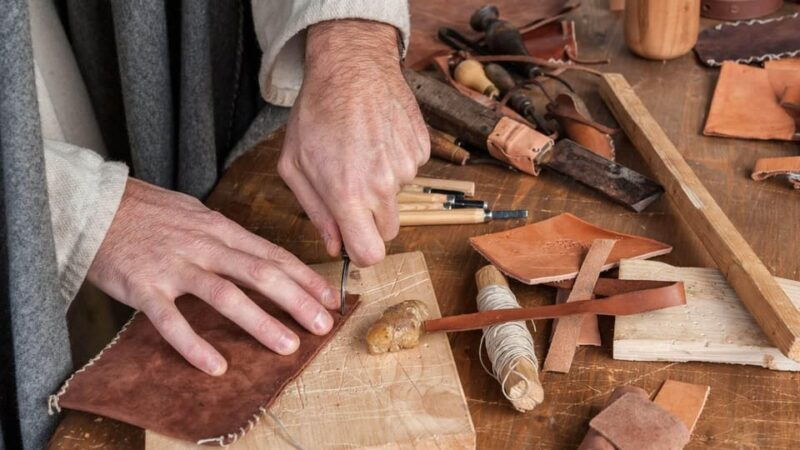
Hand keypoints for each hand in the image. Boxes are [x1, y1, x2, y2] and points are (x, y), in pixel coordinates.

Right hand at [87, 178, 338, 375]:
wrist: (93, 204)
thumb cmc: (148, 212)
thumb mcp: (196, 214)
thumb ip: (228, 237)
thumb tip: (262, 255)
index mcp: (220, 229)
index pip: (273, 254)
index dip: (305, 277)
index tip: (330, 297)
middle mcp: (204, 245)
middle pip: (260, 273)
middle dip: (297, 300)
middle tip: (323, 325)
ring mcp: (175, 266)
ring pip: (225, 295)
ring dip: (260, 322)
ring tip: (287, 345)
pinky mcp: (144, 287)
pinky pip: (171, 320)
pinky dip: (194, 345)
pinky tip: (216, 366)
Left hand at [278, 20, 429, 266]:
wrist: (352, 66)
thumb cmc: (316, 113)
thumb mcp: (295, 164)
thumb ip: (315, 211)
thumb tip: (335, 245)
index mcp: (348, 195)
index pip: (370, 254)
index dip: (361, 252)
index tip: (353, 240)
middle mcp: (383, 186)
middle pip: (388, 231)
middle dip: (371, 220)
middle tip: (352, 190)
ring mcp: (407, 167)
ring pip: (398, 198)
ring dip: (382, 185)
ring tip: (361, 151)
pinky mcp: (422, 149)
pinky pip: (410, 170)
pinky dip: (396, 161)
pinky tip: (377, 137)